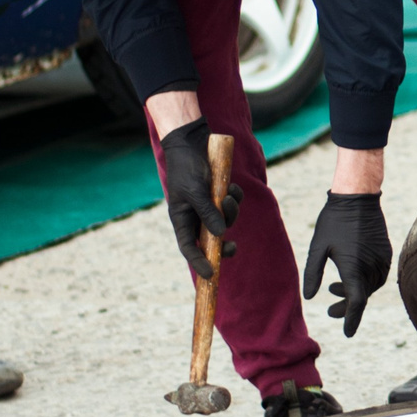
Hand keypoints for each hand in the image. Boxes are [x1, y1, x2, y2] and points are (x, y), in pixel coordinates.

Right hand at [159, 118, 240, 283]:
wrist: (192, 141)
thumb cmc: (187, 167)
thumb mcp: (196, 191)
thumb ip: (208, 212)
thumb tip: (221, 234)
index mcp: (182, 218)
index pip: (189, 247)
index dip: (199, 262)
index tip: (211, 275)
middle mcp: (195, 215)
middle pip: (211, 239)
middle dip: (223, 244)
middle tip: (234, 247)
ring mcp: (208, 205)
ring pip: (225, 220)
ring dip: (231, 211)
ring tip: (228, 195)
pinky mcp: (219, 194)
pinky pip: (232, 204)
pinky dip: (234, 198)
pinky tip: (231, 186)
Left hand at [301, 193, 391, 337]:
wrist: (357, 198)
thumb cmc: (333, 221)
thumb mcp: (317, 248)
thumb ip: (313, 274)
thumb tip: (311, 297)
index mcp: (353, 267)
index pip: (356, 302)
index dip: (351, 319)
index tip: (347, 333)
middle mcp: (371, 265)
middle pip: (363, 296)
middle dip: (347, 307)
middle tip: (330, 310)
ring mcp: (382, 259)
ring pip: (371, 286)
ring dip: (355, 292)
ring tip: (334, 288)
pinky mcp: (386, 252)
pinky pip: (378, 275)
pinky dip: (365, 281)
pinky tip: (350, 276)